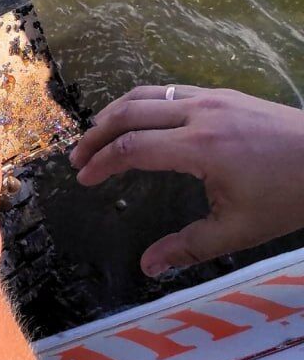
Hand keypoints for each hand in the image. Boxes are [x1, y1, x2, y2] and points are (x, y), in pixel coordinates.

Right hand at [69, 85, 303, 275]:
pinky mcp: (224, 94)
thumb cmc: (290, 196)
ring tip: (97, 135)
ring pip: (147, 94)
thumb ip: (188, 247)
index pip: (132, 147)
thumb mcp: (239, 230)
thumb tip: (148, 268)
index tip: (85, 180)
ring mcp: (213, 98)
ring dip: (115, 113)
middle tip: (78, 158)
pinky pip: (169, 91)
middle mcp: (201, 114)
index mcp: (201, 147)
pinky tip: (138, 122)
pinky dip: (142, 104)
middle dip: (96, 135)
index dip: (101, 163)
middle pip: (129, 113)